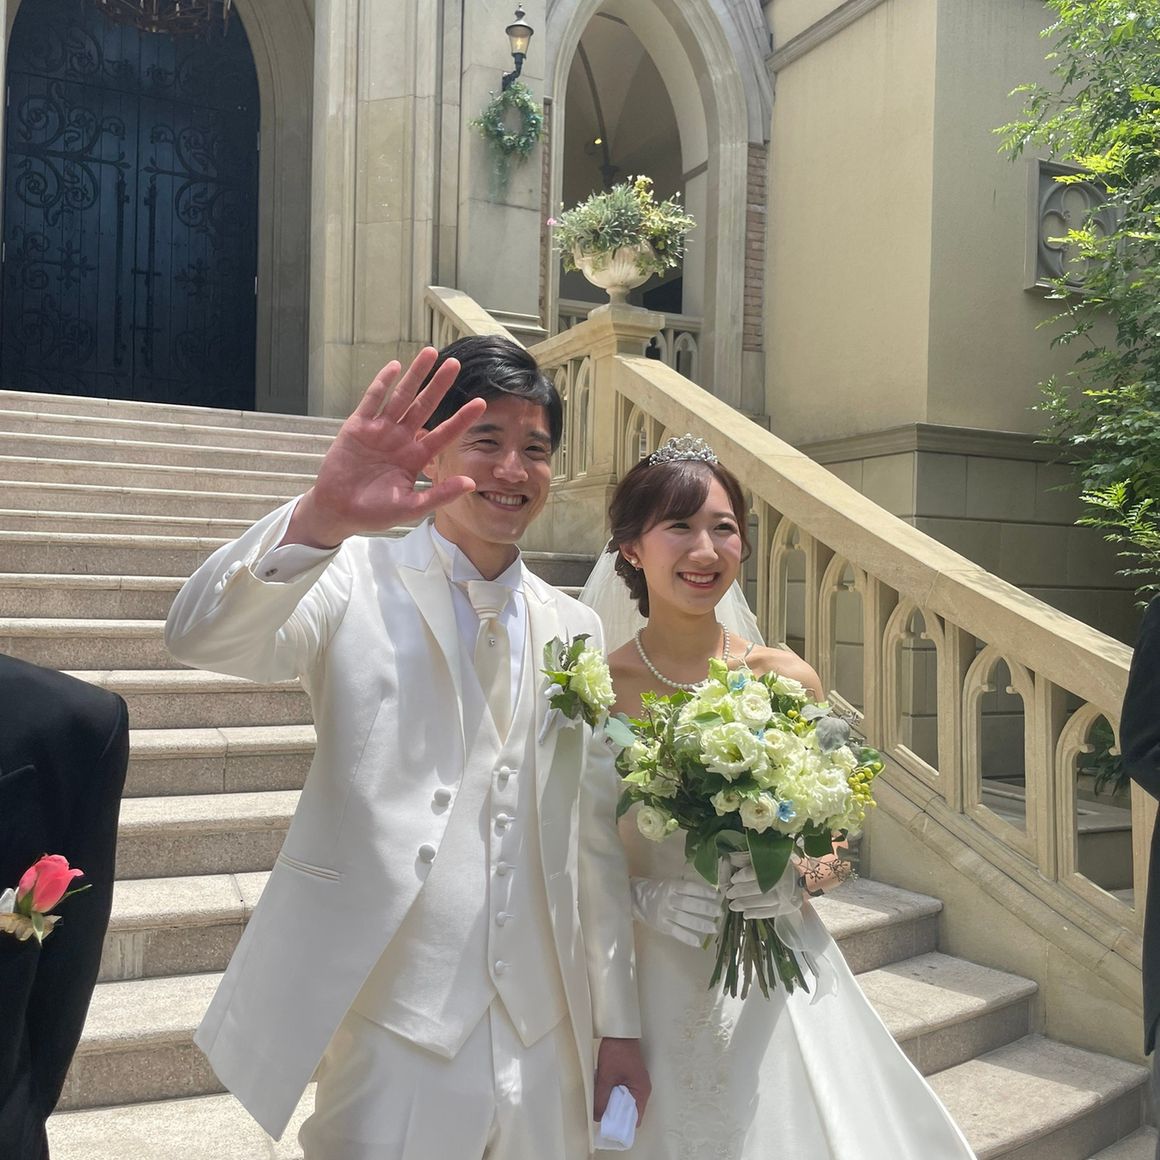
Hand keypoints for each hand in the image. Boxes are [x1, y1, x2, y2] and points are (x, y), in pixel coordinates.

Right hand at [283, 349, 486, 547]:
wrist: (338, 511)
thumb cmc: (375, 513)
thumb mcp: (411, 508)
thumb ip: (439, 494)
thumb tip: (470, 483)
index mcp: (416, 457)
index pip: (444, 434)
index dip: (461, 419)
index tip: (480, 403)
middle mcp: (401, 439)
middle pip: (424, 407)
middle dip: (439, 385)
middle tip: (455, 364)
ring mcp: (380, 430)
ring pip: (401, 397)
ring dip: (415, 376)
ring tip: (430, 354)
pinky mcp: (358, 427)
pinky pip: (372, 400)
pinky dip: (382, 383)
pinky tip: (394, 366)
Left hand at [594, 1037, 650, 1122]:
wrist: (619, 1031)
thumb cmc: (617, 1052)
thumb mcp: (606, 1077)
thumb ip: (601, 1098)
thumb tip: (597, 1116)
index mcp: (641, 1091)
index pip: (635, 1119)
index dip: (622, 1125)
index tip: (608, 1127)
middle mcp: (642, 1090)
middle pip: (629, 1112)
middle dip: (615, 1115)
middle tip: (600, 1116)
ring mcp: (636, 1083)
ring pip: (625, 1102)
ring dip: (613, 1104)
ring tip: (600, 1104)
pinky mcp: (630, 1078)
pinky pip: (623, 1093)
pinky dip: (613, 1095)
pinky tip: (603, 1092)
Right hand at [630, 876, 720, 947]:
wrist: (637, 900)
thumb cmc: (658, 890)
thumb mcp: (670, 883)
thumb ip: (686, 887)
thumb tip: (708, 891)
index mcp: (671, 886)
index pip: (689, 888)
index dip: (703, 892)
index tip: (716, 895)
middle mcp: (668, 900)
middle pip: (689, 905)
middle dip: (706, 909)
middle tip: (719, 912)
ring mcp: (665, 914)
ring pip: (685, 920)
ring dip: (701, 924)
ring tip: (715, 928)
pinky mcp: (662, 926)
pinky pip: (676, 932)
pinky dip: (687, 937)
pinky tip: (699, 942)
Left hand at [724, 856, 801, 920]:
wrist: (798, 880)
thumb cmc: (776, 867)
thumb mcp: (764, 858)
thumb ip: (747, 860)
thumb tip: (729, 861)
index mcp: (778, 863)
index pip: (758, 871)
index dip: (743, 876)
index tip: (733, 880)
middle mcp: (784, 879)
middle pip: (761, 887)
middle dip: (742, 892)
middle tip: (729, 894)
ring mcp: (788, 894)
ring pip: (765, 901)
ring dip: (747, 904)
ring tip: (733, 906)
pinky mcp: (789, 907)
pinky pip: (771, 912)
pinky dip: (757, 914)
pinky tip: (745, 915)